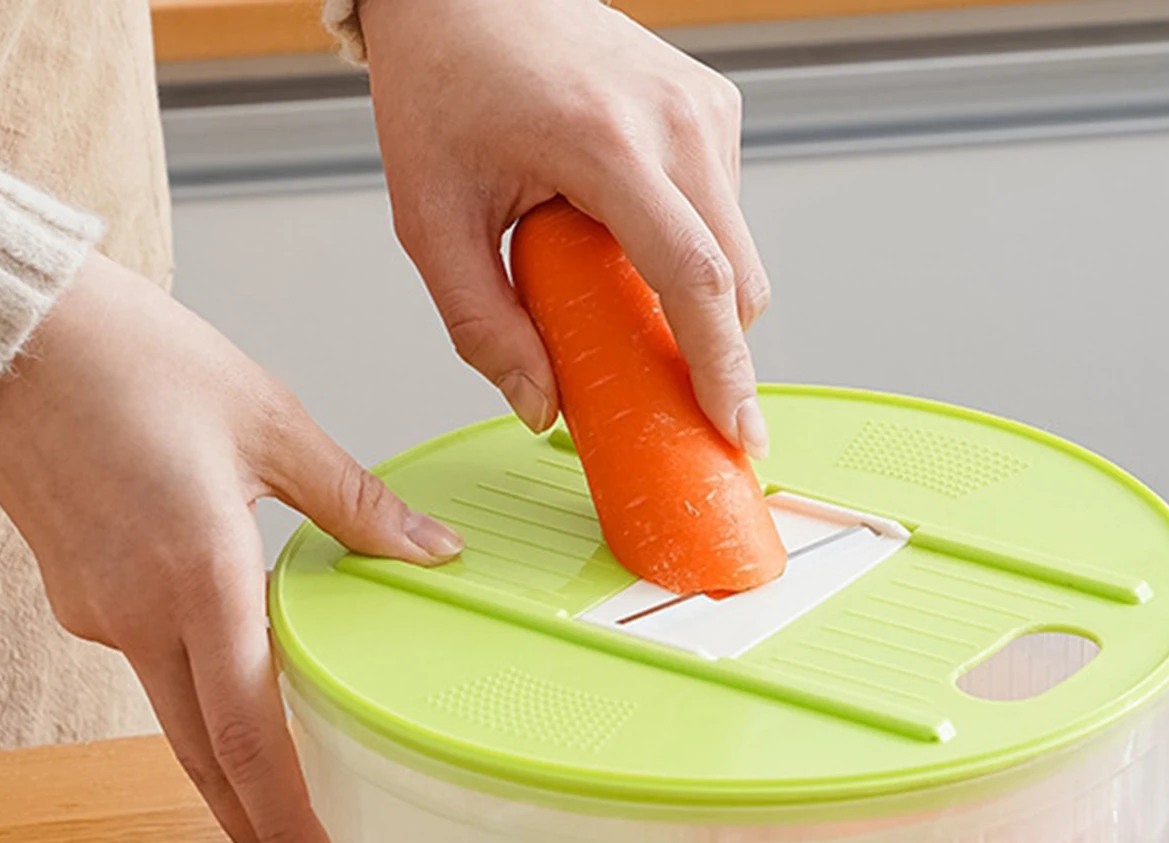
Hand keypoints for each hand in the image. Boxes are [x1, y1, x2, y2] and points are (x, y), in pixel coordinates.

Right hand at [0, 251, 462, 842]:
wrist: (10, 328)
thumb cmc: (130, 359)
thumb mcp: (270, 423)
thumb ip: (356, 505)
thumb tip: (432, 550)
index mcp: (199, 580)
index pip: (250, 738)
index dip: (285, 824)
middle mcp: (143, 617)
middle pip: (209, 763)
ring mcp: (102, 614)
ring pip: (179, 723)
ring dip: (232, 786)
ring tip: (278, 835)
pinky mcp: (81, 597)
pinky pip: (154, 666)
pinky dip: (202, 701)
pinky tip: (237, 701)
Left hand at [360, 0, 770, 456]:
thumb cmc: (443, 85)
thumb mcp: (430, 219)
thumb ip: (480, 326)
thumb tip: (541, 409)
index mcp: (606, 143)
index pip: (693, 276)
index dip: (721, 366)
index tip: (737, 431)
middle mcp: (675, 118)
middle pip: (738, 280)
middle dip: (717, 354)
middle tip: (675, 400)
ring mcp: (704, 107)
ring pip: (738, 252)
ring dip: (694, 298)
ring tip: (613, 284)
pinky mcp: (713, 105)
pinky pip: (724, 212)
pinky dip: (689, 249)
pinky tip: (627, 234)